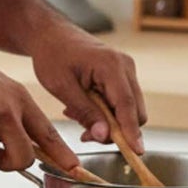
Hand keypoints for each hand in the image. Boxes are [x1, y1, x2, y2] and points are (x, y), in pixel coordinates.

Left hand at [29, 22, 146, 153]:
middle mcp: (125, 66)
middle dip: (114, 129)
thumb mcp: (61, 86)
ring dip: (107, 121)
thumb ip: (85, 111)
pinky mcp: (122, 74)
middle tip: (84, 133)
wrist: (50, 35)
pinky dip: (106, 111)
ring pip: (128, 108)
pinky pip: (121, 101)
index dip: (132, 131)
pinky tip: (83, 108)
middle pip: (134, 110)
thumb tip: (105, 136)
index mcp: (111, 65)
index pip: (127, 105)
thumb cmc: (52, 55)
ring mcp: (126, 70)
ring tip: (77, 115)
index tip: (137, 152)